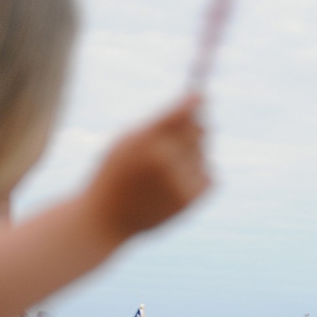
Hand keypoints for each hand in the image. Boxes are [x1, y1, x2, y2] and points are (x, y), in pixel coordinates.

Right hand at [84, 95, 208, 243]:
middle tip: (182, 133)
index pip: (183, 111)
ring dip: (193, 155)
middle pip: (199, 129)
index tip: (201, 96)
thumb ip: (158, 123)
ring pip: (204, 153)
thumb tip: (196, 104)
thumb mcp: (125, 142)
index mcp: (145, 139)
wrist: (105, 219)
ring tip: (166, 169)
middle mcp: (164, 159)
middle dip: (194, 127)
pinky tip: (178, 182)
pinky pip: (210, 175)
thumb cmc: (114, 174)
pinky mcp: (189, 200)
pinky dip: (199, 175)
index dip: (195, 101)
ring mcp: (179, 181)